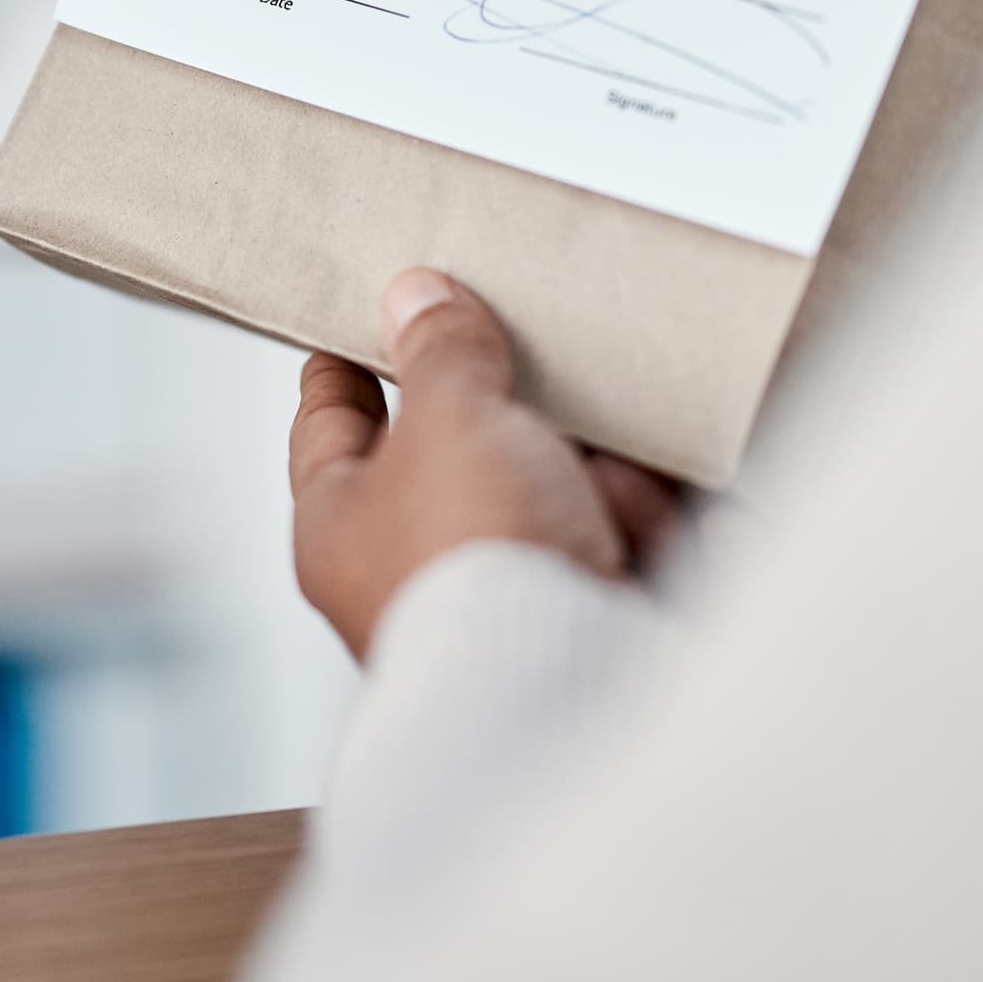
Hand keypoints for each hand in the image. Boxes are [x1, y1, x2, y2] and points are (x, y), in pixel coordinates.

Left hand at [288, 269, 682, 660]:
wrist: (574, 685)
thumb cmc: (475, 561)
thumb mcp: (446, 417)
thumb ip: (438, 349)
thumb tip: (416, 295)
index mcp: (341, 527)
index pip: (328, 424)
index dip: (344, 361)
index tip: (364, 311)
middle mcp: (415, 568)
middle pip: (456, 451)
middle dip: (505, 402)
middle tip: (525, 333)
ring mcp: (507, 595)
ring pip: (550, 487)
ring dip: (588, 458)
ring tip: (611, 424)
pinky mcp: (590, 614)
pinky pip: (618, 533)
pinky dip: (640, 508)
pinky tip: (654, 494)